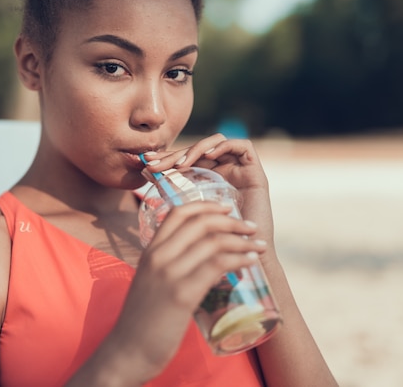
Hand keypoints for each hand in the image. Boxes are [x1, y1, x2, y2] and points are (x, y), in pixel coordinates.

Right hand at [103, 201, 264, 382]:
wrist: (127, 351)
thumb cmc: (142, 321)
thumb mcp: (149, 283)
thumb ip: (167, 267)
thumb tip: (197, 259)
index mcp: (150, 251)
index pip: (178, 213)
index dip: (206, 205)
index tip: (227, 207)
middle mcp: (158, 256)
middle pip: (200, 222)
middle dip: (232, 220)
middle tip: (251, 227)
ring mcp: (169, 274)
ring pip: (212, 241)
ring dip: (242, 240)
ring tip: (259, 246)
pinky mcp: (182, 294)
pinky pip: (217, 264)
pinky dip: (239, 258)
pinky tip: (251, 261)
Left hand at [142, 134, 272, 242]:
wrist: (247, 259)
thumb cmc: (217, 244)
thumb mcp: (188, 216)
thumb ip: (173, 196)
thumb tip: (145, 178)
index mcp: (208, 181)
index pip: (186, 161)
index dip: (167, 158)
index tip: (146, 161)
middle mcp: (224, 172)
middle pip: (198, 151)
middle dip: (175, 154)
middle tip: (155, 163)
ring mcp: (240, 171)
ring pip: (217, 143)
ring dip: (196, 149)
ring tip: (181, 164)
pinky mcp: (256, 172)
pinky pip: (243, 146)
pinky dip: (224, 146)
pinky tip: (208, 157)